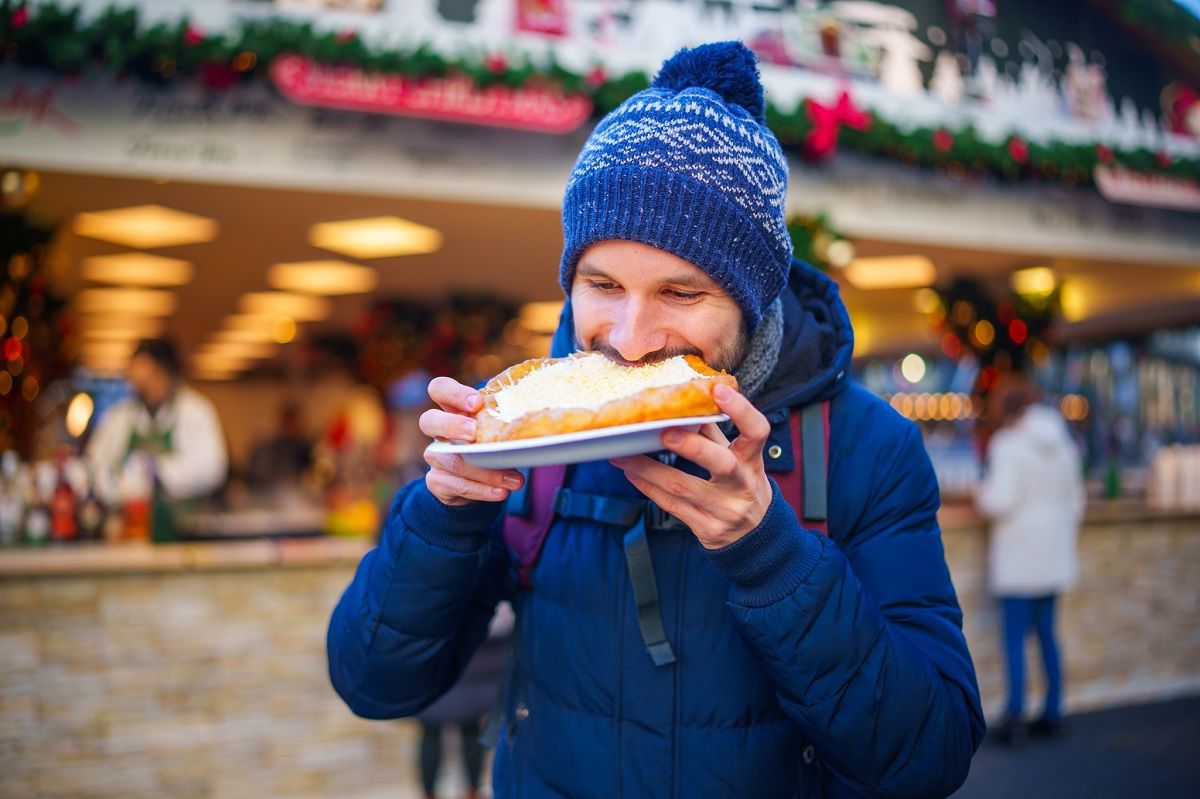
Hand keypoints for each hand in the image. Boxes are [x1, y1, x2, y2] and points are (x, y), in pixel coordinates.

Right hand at [420, 377, 523, 506]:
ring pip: (449, 459)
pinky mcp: (437, 482)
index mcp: (453, 409)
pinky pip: (454, 485)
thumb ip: (507, 421)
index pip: (439, 388)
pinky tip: (501, 492)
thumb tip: (544, 419)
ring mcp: (435, 457)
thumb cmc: (490, 446)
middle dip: (452, 425)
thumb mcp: (497, 430)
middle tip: (475, 433)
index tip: (477, 403)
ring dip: (483, 470)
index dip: (453, 393)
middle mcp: (439, 431)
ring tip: (514, 479)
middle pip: (428, 420)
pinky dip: (481, 490)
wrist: (477, 484)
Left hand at [610, 384, 772, 548]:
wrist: (755, 537)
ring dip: (648, 468)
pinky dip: (648, 487)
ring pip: (682, 487)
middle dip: (691, 447)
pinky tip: (632, 473)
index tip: (718, 390)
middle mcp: (742, 485)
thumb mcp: (738, 460)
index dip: (741, 410)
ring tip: (623, 455)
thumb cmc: (742, 487)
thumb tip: (688, 403)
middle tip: (663, 433)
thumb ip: (715, 434)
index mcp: (751, 461)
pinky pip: (671, 505)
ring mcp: (724, 510)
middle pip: (721, 463)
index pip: (756, 431)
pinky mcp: (707, 529)